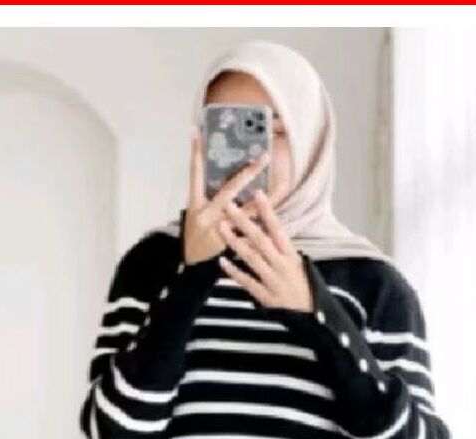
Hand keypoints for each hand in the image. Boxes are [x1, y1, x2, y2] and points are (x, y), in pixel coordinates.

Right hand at [183, 128, 269, 264]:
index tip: (197, 133)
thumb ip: (206, 197)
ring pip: (249, 212)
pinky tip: (282, 219)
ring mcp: (220, 230)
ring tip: (284, 185)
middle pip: (229, 190)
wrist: (191, 268)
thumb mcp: (194, 215)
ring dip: (268, 199)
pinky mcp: (232, 245)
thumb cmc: (194, 238)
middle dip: (247, 173)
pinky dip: (265, 227)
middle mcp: (208, 214)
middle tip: (263, 157)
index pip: (195, 174)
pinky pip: (252, 234)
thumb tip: (218, 174)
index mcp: (196, 204)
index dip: (195, 154)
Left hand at [216, 189, 313, 312]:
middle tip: (229, 206)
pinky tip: (222, 262)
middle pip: (260, 240)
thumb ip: (284, 250)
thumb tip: (271, 232)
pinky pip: (247, 282)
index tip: (258, 194)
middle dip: (244, 222)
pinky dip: (234, 272)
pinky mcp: (265, 296)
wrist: (313, 315)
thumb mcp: (301, 265)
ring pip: (251, 258)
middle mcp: (282, 265)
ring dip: (235, 242)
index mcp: (291, 255)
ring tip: (221, 227)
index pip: (278, 229)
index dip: (267, 212)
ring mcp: (273, 280)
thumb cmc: (307, 287)